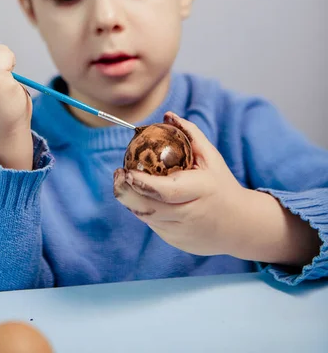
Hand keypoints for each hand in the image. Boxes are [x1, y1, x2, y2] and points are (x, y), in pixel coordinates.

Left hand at [114, 112, 246, 256]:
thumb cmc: (222, 185)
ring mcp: (181, 232)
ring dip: (132, 200)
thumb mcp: (211, 158)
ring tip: (125, 182)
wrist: (240, 226)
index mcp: (200, 191)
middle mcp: (189, 215)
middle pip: (148, 208)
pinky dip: (144, 210)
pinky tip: (143, 197)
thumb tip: (168, 115)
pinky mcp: (175, 242)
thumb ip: (190, 135)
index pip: (166, 191)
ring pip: (146, 217)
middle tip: (117, 174)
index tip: (125, 171)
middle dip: (126, 192)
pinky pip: (152, 224)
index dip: (142, 183)